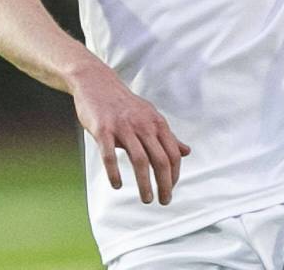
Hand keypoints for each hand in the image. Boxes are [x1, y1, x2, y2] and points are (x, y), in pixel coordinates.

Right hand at [71, 64, 190, 205]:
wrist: (97, 83)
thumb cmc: (125, 105)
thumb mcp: (150, 117)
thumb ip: (167, 137)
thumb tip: (186, 152)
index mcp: (156, 123)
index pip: (172, 153)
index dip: (174, 174)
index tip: (170, 189)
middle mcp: (143, 125)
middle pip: (160, 159)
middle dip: (164, 183)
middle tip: (164, 201)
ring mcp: (123, 127)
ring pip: (139, 160)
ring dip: (145, 183)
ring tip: (147, 199)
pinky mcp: (103, 129)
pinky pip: (110, 155)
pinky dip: (115, 172)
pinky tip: (118, 185)